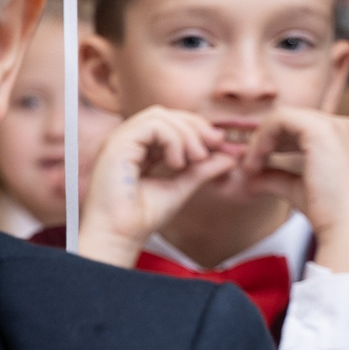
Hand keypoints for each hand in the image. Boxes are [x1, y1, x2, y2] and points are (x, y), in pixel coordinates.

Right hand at [73, 108, 241, 266]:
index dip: (196, 129)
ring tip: (195, 159)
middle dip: (195, 127)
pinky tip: (177, 164)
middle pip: (165, 114)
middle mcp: (125, 140)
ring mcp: (118, 140)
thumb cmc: (141, 217)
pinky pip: (153, 126)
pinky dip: (173, 139)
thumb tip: (231, 157)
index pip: (168, 123)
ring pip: (159, 116)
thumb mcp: (180, 187)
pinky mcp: (116, 144)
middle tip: (214, 147)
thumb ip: (202, 170)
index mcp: (137, 148)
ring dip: (186, 134)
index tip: (219, 145)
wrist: (119, 235)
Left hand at [239, 108, 348, 273]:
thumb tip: (252, 178)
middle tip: (249, 165)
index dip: (275, 143)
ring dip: (261, 139)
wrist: (348, 228)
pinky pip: (281, 118)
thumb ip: (277, 178)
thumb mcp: (298, 189)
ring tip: (251, 166)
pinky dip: (263, 136)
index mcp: (345, 139)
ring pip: (285, 116)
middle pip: (293, 121)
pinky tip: (256, 160)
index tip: (255, 166)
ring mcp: (336, 126)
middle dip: (266, 140)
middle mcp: (345, 127)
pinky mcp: (322, 130)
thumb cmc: (328, 214)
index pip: (302, 129)